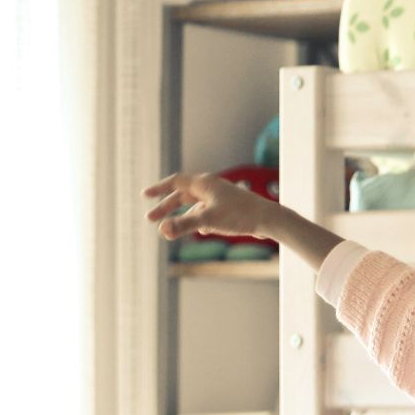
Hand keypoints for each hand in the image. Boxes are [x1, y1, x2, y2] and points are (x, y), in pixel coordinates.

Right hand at [142, 171, 283, 241]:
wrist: (269, 219)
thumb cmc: (240, 216)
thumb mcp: (208, 220)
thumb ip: (184, 225)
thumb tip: (163, 230)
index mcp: (204, 183)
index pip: (175, 182)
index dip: (159, 188)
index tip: (145, 195)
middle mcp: (212, 187)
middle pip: (182, 195)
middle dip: (166, 207)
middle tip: (151, 219)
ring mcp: (221, 197)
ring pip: (195, 205)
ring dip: (182, 216)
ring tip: (170, 229)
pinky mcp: (230, 208)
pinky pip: (208, 212)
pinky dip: (200, 220)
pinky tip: (203, 232)